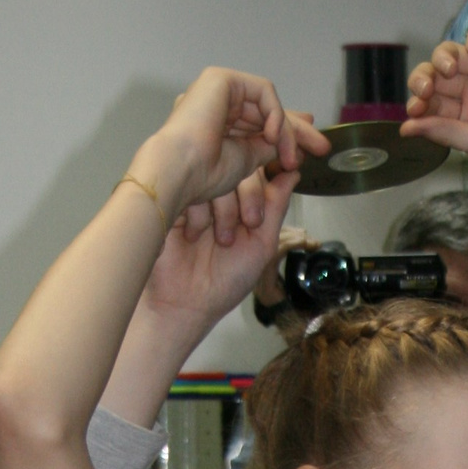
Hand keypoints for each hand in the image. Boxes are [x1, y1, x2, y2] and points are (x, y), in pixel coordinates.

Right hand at [130, 66, 327, 225]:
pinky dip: (274, 113)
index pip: (260, 124)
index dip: (288, 133)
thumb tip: (288, 149)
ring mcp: (216, 92)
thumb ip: (266, 153)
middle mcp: (216, 107)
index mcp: (219, 127)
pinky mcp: (218, 80)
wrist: (177, 179)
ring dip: (286, 131)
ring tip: (292, 158)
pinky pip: (262, 91)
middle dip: (297, 131)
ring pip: (268, 103)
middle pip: (267, 112)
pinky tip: (272, 137)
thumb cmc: (200, 184)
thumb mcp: (245, 168)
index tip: (314, 147)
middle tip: (322, 148)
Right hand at [141, 176, 304, 341]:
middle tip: (249, 224)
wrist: (186, 302)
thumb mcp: (262, 244)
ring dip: (225, 209)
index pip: (260, 170)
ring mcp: (196, 193)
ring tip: (221, 240)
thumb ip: (276, 207)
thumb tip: (294, 172)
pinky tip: (194, 236)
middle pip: (241, 167)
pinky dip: (199, 212)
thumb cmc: (227, 280)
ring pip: (218, 175)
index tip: (276, 185)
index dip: (269, 176)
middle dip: (251, 196)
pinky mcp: (173, 199)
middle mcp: (220, 194)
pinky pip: (192, 186)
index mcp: (243, 202)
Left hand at [403, 23, 467, 172]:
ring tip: (455, 68)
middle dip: (425, 77)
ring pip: (453, 51)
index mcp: (467, 118)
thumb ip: (445, 131)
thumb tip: (406, 128)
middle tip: (428, 87)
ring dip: (445, 56)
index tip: (416, 106)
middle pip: (436, 75)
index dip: (418, 101)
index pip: (431, 103)